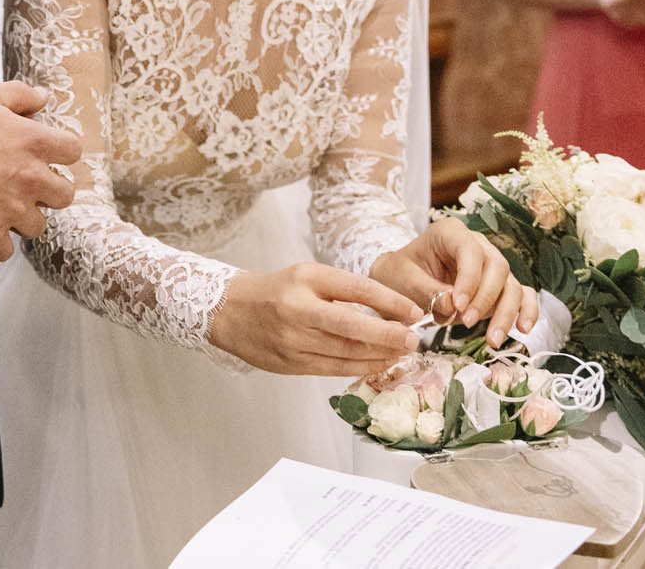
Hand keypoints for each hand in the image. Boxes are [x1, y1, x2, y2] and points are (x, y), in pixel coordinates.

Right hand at [0, 80, 78, 259]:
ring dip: (23, 218)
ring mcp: (11, 210)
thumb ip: (20, 95)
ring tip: (4, 207)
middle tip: (29, 185)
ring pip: (37, 226)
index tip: (50, 154)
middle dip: (50, 191)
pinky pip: (5, 250)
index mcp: (32, 143)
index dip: (61, 151)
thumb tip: (42, 97)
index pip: (72, 151)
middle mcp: (29, 179)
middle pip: (64, 195)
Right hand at [207, 262, 423, 375]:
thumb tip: (389, 313)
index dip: (389, 302)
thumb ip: (343, 292)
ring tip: (402, 353)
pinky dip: (360, 368)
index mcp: (306, 278)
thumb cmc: (277, 291)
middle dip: (388, 336)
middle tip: (413, 340)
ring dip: (379, 355)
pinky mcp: (290, 364)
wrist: (230, 312)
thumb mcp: (307, 276)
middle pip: (352, 326)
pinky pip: (333, 369)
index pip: (356, 289)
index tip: (414, 312)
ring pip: (346, 352)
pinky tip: (378, 364)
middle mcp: (298, 308)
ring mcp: (293, 339)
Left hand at [369, 217, 538, 347]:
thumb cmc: (399, 275)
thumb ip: (427, 291)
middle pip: (497, 267)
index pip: (470, 250)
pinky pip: (522, 295)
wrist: (400, 282)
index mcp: (450, 233)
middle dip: (485, 299)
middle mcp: (476, 245)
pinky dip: (526, 311)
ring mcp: (490, 266)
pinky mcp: (498, 287)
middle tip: (466, 323)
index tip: (458, 305)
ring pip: (511, 285)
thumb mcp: (403, 280)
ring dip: (506, 313)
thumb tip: (453, 305)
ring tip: (493, 340)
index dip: (470, 278)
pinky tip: (523, 329)